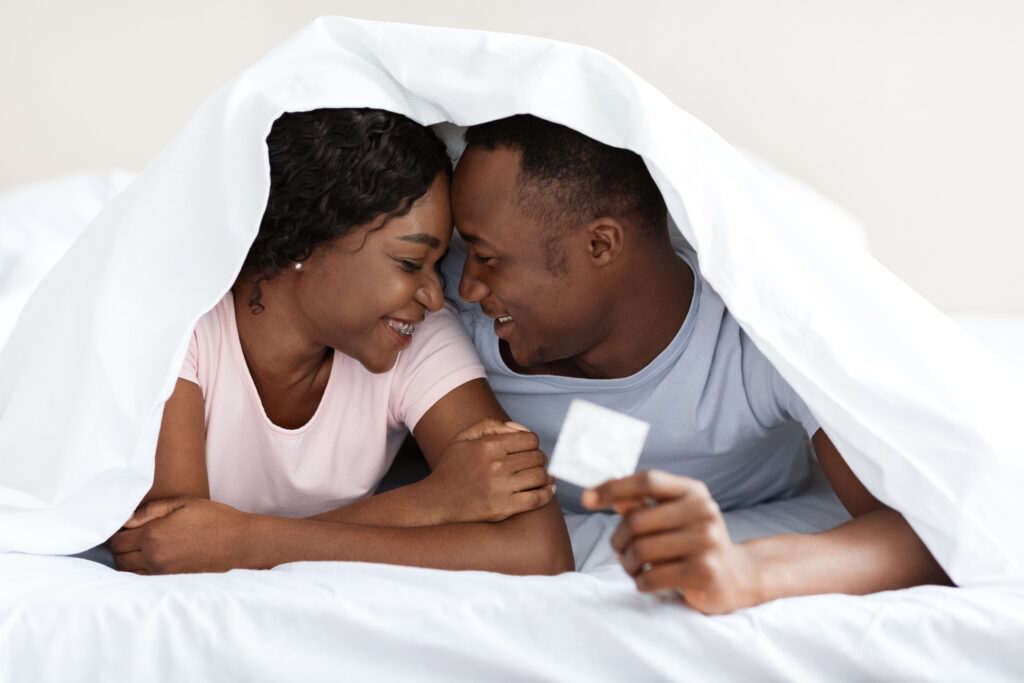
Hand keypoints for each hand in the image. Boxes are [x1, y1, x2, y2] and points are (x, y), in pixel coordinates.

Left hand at [108, 497, 252, 573]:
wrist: (241, 544)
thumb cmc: (215, 518)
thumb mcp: (184, 503)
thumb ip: (150, 511)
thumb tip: (125, 519)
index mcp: (153, 535)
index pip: (116, 538)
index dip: (116, 530)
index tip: (124, 524)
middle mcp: (153, 557)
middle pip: (118, 557)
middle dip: (119, 546)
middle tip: (130, 534)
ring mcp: (162, 572)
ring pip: (127, 571)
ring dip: (127, 559)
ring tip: (140, 547)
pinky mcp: (171, 581)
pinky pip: (143, 578)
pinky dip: (139, 569)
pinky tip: (151, 558)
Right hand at [424, 418, 555, 523]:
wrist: (436, 502)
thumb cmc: (451, 468)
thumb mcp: (463, 438)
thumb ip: (489, 425)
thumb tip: (516, 428)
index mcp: (489, 446)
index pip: (531, 439)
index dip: (534, 445)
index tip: (530, 452)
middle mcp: (496, 466)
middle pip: (538, 457)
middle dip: (541, 460)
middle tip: (538, 465)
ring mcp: (500, 488)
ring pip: (540, 477)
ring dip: (547, 477)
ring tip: (546, 478)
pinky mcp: (503, 509)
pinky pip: (537, 499)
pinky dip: (547, 494)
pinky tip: (548, 491)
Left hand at [582, 470, 760, 613]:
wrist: (737, 576)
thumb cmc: (693, 541)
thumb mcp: (671, 516)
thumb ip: (640, 504)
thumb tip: (602, 490)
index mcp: (693, 491)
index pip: (648, 480)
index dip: (613, 487)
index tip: (586, 498)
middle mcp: (704, 512)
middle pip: (636, 520)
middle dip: (619, 540)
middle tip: (620, 551)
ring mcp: (707, 542)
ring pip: (640, 551)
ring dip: (627, 564)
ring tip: (633, 568)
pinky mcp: (704, 572)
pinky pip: (651, 577)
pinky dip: (641, 582)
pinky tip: (647, 581)